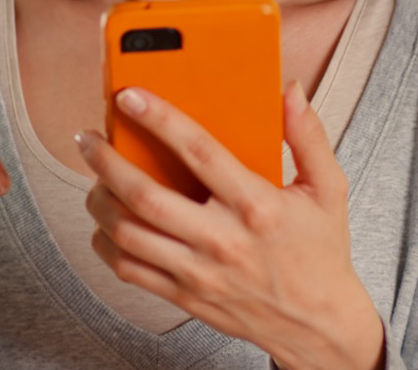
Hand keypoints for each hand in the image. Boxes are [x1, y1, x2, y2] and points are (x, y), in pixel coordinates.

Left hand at [76, 82, 383, 369]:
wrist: (318, 325)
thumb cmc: (321, 253)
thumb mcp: (327, 190)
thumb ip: (308, 137)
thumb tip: (290, 91)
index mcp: (257, 206)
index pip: (199, 151)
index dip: (159, 119)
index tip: (131, 96)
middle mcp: (223, 240)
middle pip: (145, 196)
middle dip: (106, 161)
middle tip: (89, 139)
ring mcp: (199, 272)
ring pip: (127, 234)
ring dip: (99, 201)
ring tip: (94, 178)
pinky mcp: (185, 297)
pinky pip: (129, 270)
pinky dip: (105, 243)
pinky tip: (105, 223)